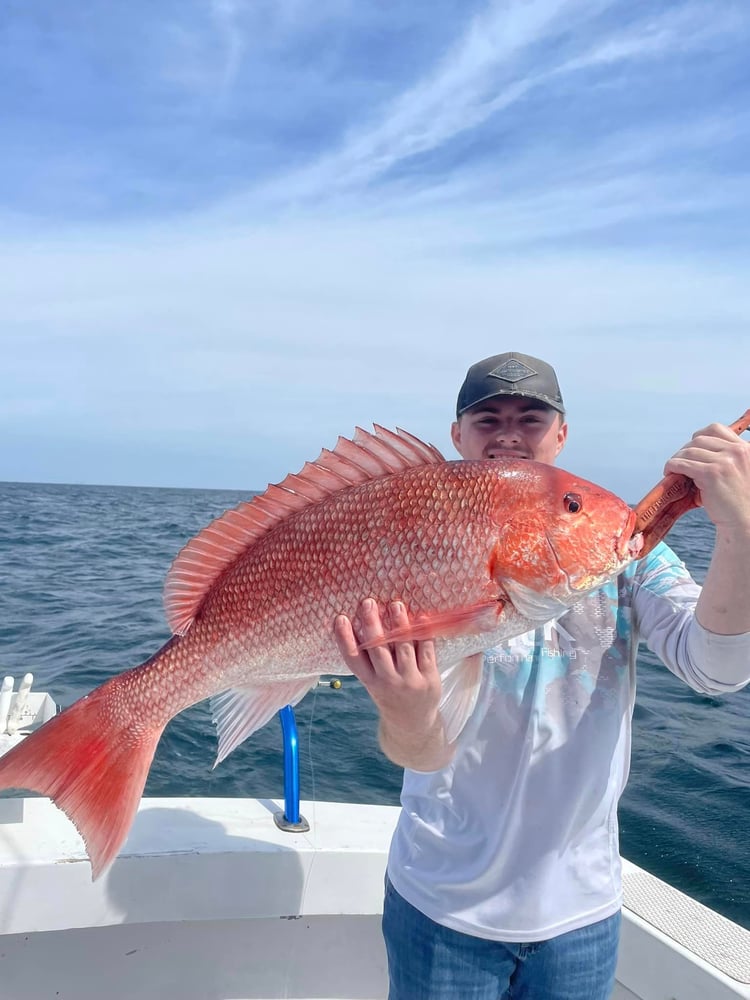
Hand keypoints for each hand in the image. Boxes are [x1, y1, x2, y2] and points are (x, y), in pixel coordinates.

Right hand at [333, 599, 452, 769]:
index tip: (341, 618)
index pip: (353, 659)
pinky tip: (421, 618)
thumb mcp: (374, 682)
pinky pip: (427, 652)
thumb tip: (365, 621)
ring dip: (399, 624)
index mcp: (370, 682)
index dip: (345, 638)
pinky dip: (424, 634)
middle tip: (368, 602)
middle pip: (377, 649)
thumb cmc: (390, 694)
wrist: (413, 724)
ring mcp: (409, 681)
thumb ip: (370, 658)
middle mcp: (388, 682)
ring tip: (395, 604)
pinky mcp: (429, 678)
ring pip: (403, 647)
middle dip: (372, 624)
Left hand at [664, 423, 749, 533]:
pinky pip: (682, 463)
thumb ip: (728, 459)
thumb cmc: (740, 502)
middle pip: (699, 439)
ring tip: (674, 471)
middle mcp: (738, 452)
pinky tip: (670, 474)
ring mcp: (725, 462)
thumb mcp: (742, 472)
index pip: (716, 429)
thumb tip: (696, 452)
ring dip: (677, 459)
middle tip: (681, 464)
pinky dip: (672, 466)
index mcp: (747, 449)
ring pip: (688, 451)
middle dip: (686, 450)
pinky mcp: (711, 474)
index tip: (692, 450)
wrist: (745, 523)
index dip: (699, 438)